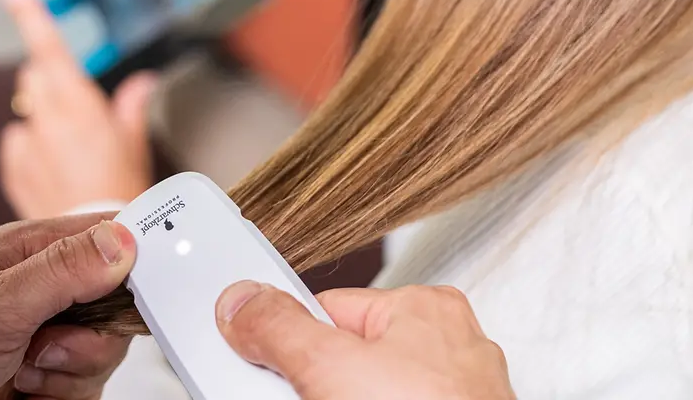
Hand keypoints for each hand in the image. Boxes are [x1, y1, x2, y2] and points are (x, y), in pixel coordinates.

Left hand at [0, 0, 155, 217]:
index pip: (48, 46)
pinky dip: (30, 146)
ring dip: (42, 115)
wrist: (98, 247)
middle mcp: (48, 118)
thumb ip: (132, 107)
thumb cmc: (123, 193)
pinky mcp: (14, 167)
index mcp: (79, 103)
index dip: (26, 11)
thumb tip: (141, 82)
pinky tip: (53, 167)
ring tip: (70, 147)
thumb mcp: (137, 145)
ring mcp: (27, 144)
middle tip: (79, 110)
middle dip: (51, 82)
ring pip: (26, 108)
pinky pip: (16, 142)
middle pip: (34, 75)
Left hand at [0, 215, 135, 399]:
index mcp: (32, 250)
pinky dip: (61, 395)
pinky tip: (25, 392)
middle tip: (50, 344)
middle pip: (115, 303)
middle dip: (91, 334)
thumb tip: (122, 241)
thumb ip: (61, 270)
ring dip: (70, 371)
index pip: (106, 235)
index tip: (145, 284)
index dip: (133, 256)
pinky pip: (88, 386)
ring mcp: (48, 335)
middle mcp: (44, 288)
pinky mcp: (49, 376)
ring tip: (24, 372)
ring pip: (104, 350)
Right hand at [216, 283, 515, 399]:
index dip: (288, 342)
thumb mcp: (331, 367)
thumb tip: (243, 303)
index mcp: (426, 309)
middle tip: (302, 399)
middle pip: (346, 360)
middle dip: (314, 385)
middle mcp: (448, 350)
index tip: (258, 363)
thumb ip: (280, 328)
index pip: (329, 308)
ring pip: (365, 397)